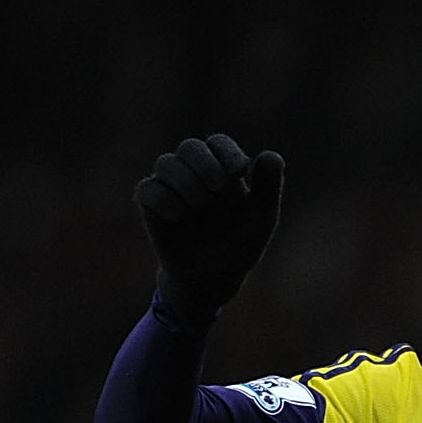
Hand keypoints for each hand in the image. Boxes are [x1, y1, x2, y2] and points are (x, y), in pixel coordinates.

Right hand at [136, 135, 284, 325]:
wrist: (210, 280)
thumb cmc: (238, 248)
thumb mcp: (259, 224)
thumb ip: (268, 191)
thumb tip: (273, 155)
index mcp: (223, 172)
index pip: (219, 143)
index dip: (226, 151)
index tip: (238, 172)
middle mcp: (194, 173)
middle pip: (190, 146)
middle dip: (205, 165)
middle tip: (217, 189)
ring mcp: (170, 185)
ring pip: (166, 163)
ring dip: (187, 184)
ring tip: (198, 207)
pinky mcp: (150, 202)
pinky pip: (148, 188)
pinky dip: (165, 201)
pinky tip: (178, 216)